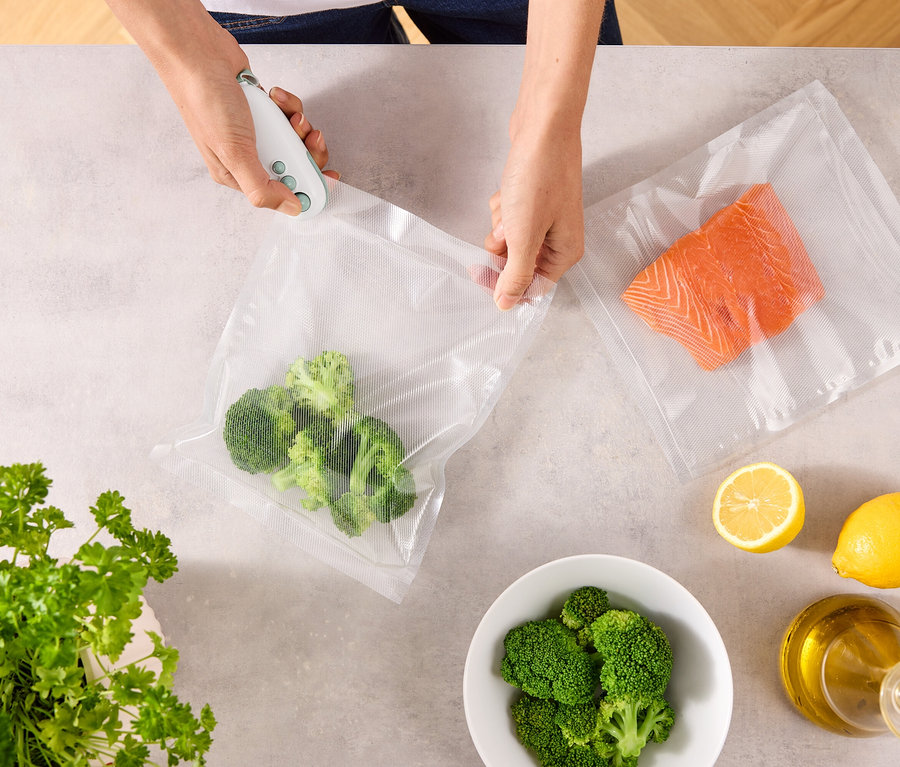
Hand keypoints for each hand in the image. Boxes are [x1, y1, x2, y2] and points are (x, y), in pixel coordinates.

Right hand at [139, 11, 335, 214]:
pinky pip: (289, 115)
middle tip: (308, 136)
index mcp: (238, 175)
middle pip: (295, 167)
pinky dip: (288, 105)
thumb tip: (292, 208)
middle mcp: (248, 157)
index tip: (328, 176)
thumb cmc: (205, 100)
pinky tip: (274, 95)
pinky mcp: (264, 111)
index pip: (282, 194)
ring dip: (299, 124)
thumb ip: (263, 187)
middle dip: (307, 151)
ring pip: (296, 140)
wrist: (197, 51)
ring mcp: (257, 133)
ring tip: (288, 113)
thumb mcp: (235, 153)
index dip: (308, 187)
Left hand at [484, 119, 584, 309]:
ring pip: (509, 239)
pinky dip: (503, 207)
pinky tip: (508, 190)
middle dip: (503, 247)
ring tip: (510, 202)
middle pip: (518, 264)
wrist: (543, 127)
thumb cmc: (540, 178)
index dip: (505, 284)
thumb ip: (515, 276)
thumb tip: (506, 305)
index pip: (532, 288)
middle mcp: (559, 239)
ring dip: (501, 225)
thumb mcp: (524, 236)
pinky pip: (508, 217)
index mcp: (565, 253)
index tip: (483, 274)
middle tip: (506, 228)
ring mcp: (546, 219)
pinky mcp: (532, 200)